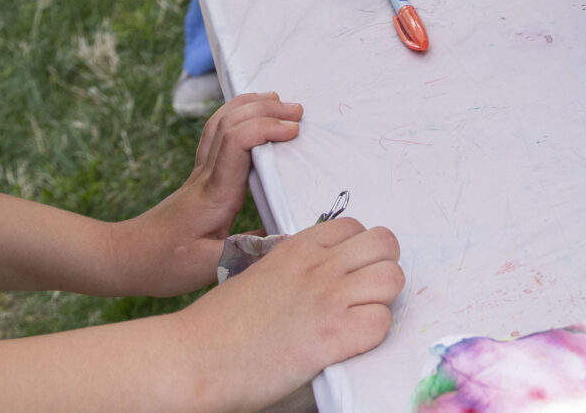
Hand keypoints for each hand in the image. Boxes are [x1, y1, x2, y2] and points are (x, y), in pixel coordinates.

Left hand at [118, 93, 303, 296]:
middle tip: (298, 112)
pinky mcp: (198, 176)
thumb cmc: (164, 264)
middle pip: (231, 123)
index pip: (237, 143)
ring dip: (250, 106)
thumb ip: (247, 252)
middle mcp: (206, 174)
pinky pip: (215, 133)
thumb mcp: (208, 268)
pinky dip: (235, 115)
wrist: (126, 257)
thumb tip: (289, 238)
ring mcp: (199, 171)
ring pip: (220, 121)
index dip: (266, 129)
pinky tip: (249, 116)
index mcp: (214, 193)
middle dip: (266, 110)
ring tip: (278, 101)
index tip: (294, 132)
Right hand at [178, 216, 403, 404]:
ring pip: (392, 278)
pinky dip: (372, 335)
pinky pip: (381, 322)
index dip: (359, 253)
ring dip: (382, 302)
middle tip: (362, 297)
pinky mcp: (331, 335)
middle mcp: (316, 265)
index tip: (348, 276)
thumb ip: (292, 272)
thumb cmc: (219, 327)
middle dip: (381, 269)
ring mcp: (325, 298)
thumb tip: (317, 284)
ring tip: (358, 321)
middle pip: (385, 244)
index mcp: (296, 247)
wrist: (193, 358)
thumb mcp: (259, 277)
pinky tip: (348, 345)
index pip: (355, 227)